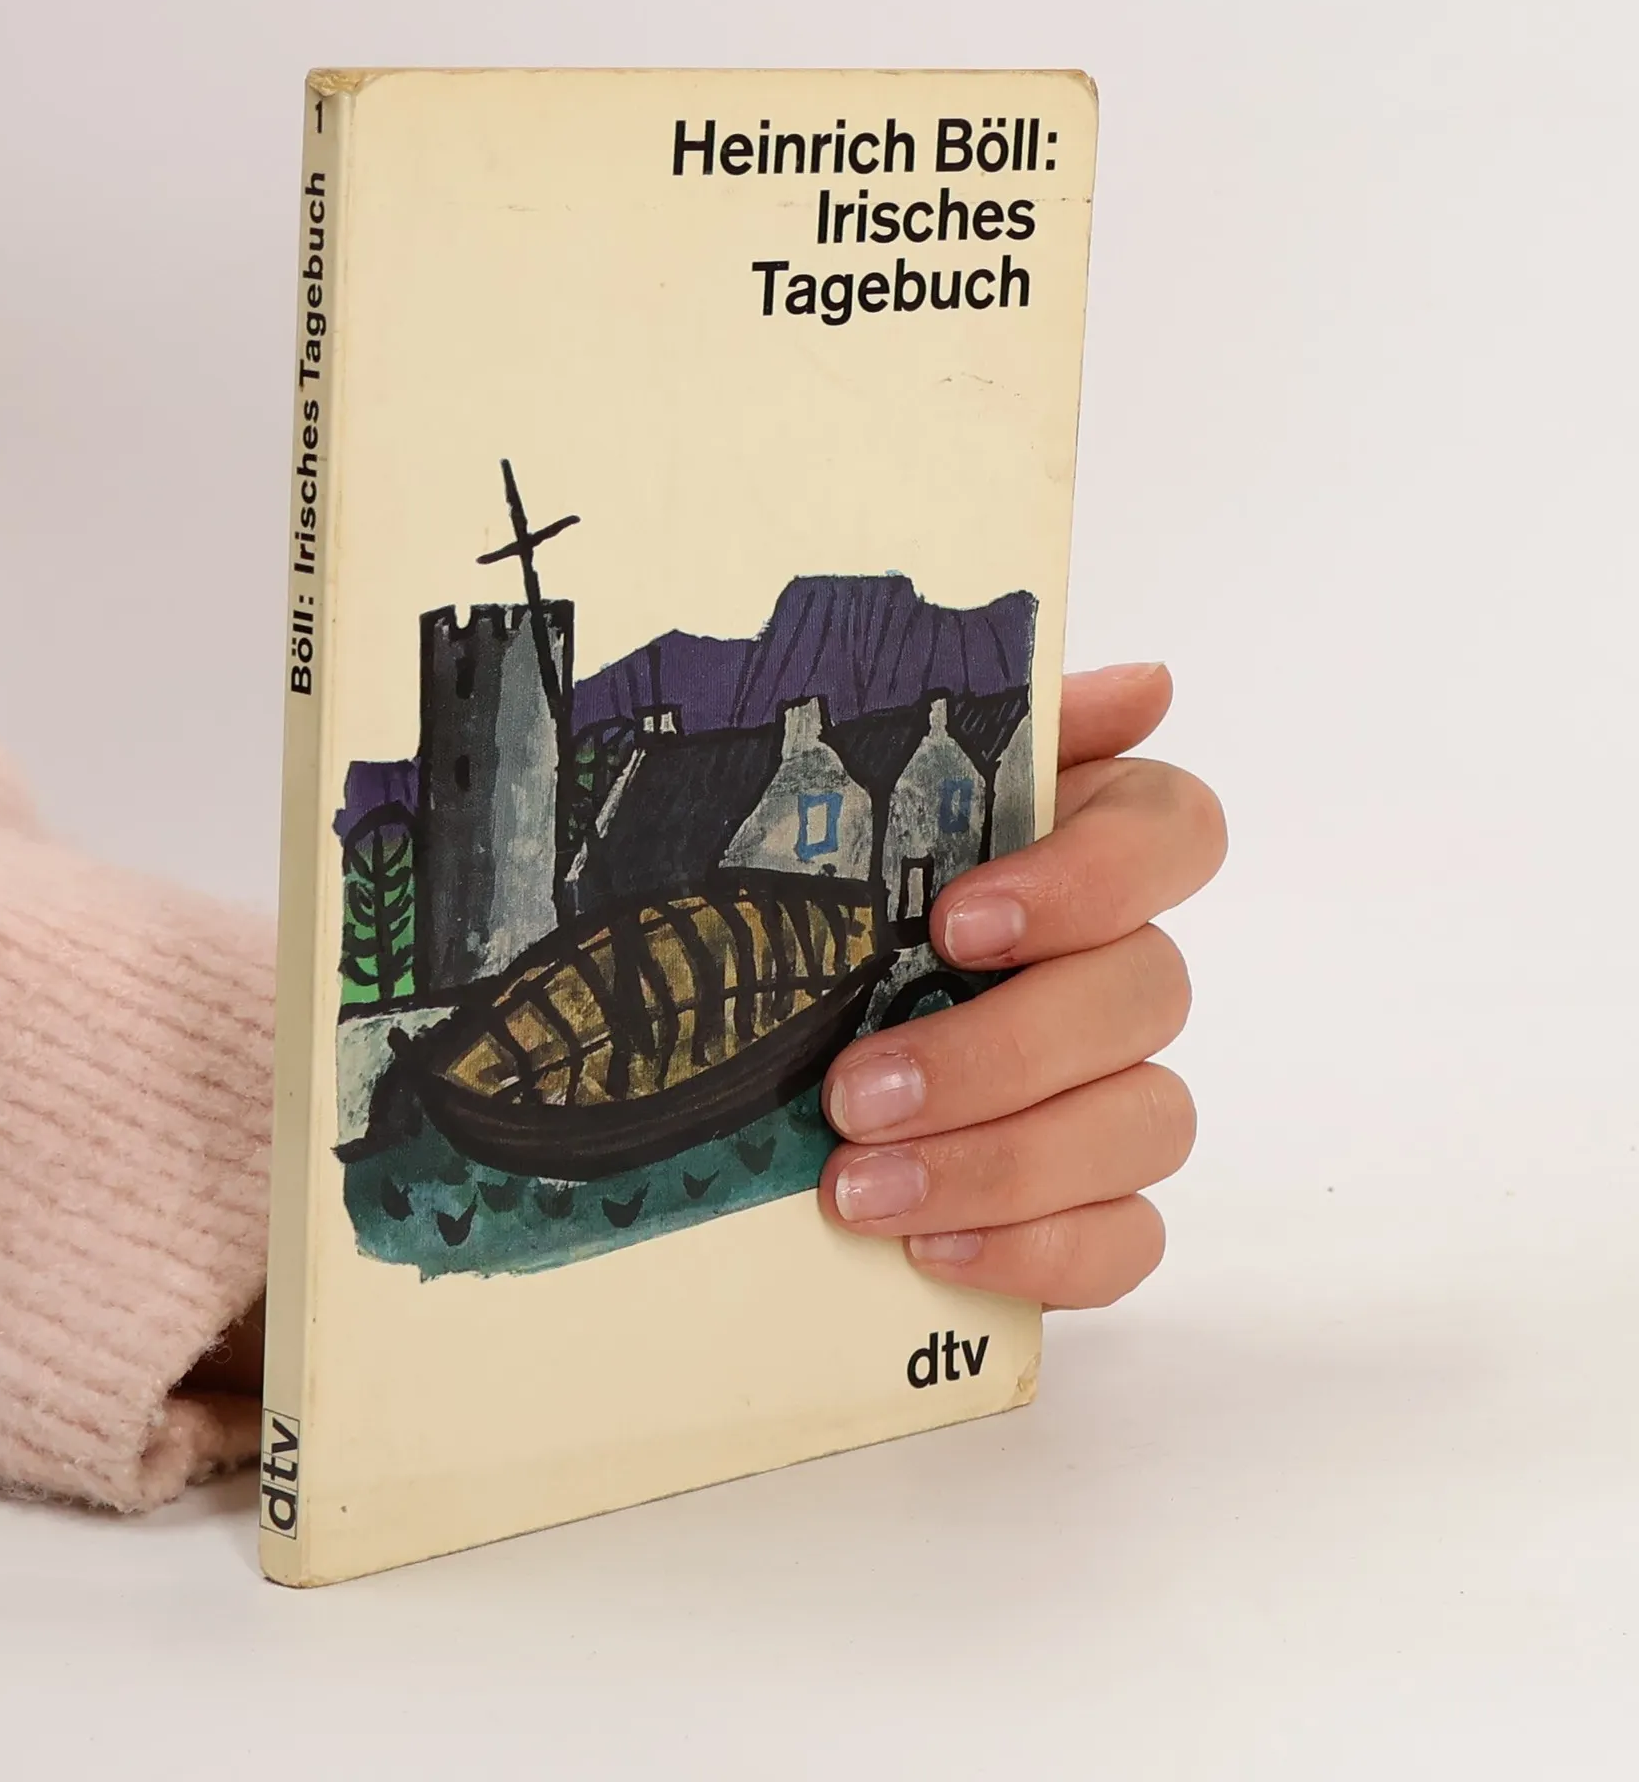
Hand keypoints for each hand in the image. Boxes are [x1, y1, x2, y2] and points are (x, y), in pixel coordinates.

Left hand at [818, 663, 1224, 1305]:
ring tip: (858, 1188)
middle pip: (1146, 994)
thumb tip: (1148, 684)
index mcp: (1080, 846)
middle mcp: (1120, 963)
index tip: (957, 921)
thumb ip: (992, 731)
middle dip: (997, 1053)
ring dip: (1001, 1163)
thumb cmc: (827, 906)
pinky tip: (926, 1248)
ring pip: (1147, 1123)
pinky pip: (1128, 1239)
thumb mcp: (866, 800)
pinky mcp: (1096, 1201)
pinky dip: (1037, 1252)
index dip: (1090, 879)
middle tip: (856, 1093)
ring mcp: (1121, 1089)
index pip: (1174, 832)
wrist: (760, 1054)